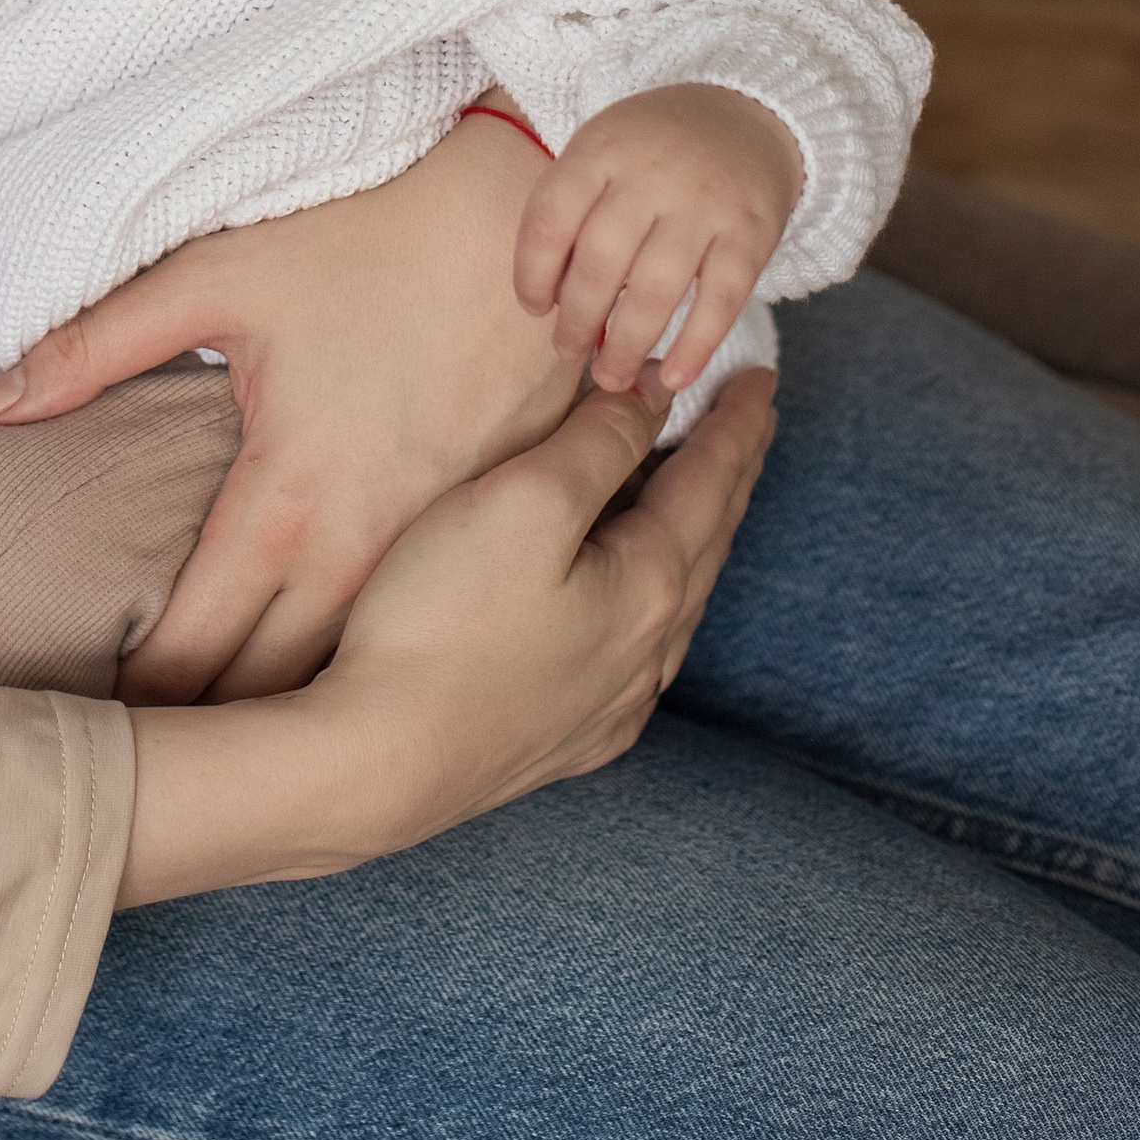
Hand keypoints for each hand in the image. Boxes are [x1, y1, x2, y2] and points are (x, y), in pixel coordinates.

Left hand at [0, 111, 586, 704]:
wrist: (529, 204)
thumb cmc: (364, 234)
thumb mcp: (216, 276)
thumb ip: (92, 346)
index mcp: (290, 499)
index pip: (196, 650)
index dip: (138, 703)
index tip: (91, 731)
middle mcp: (370, 549)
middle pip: (275, 692)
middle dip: (209, 732)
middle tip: (145, 758)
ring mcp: (447, 553)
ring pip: (357, 677)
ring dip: (293, 712)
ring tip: (230, 749)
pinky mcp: (503, 537)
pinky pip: (430, 634)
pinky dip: (377, 666)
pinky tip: (342, 684)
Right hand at [117, 371, 775, 903]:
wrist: (378, 764)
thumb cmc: (441, 620)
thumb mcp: (524, 501)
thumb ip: (598, 443)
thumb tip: (653, 400)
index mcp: (650, 584)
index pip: (711, 481)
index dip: (737, 423)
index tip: (762, 375)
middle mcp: (648, 652)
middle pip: (707, 538)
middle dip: (731, 472)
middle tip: (751, 420)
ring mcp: (611, 705)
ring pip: (678, 601)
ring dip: (696, 536)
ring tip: (701, 494)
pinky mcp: (568, 738)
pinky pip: (639, 654)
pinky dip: (654, 600)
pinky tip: (638, 606)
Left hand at [512, 84, 799, 399]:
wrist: (748, 114)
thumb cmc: (654, 150)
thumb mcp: (604, 150)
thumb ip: (574, 209)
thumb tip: (549, 300)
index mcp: (602, 148)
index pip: (551, 217)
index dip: (532, 272)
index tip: (534, 308)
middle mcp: (651, 173)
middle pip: (601, 261)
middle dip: (578, 320)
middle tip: (569, 353)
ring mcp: (705, 204)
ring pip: (656, 289)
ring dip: (626, 344)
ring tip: (610, 376)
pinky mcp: (750, 234)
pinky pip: (720, 302)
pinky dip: (695, 347)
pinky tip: (672, 377)